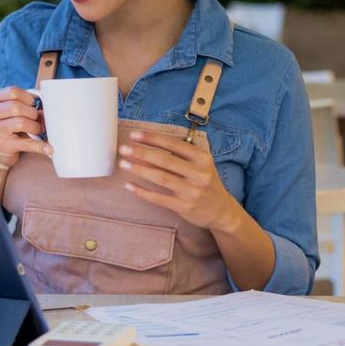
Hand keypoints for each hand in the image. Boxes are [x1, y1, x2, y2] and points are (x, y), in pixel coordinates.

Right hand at [0, 86, 52, 169]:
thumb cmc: (8, 122)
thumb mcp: (11, 109)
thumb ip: (25, 103)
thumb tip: (45, 110)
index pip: (13, 91)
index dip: (28, 97)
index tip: (33, 104)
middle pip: (16, 107)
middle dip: (32, 113)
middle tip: (36, 119)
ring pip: (21, 123)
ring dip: (35, 126)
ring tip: (38, 130)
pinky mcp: (3, 146)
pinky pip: (26, 143)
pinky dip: (40, 146)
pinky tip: (48, 149)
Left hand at [118, 131, 242, 232]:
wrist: (221, 211)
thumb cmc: (206, 182)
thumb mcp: (202, 164)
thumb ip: (183, 154)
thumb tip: (151, 143)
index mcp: (202, 158)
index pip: (173, 144)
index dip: (152, 139)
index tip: (134, 135)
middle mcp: (198, 173)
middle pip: (164, 160)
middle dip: (141, 153)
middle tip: (123, 149)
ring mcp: (191, 191)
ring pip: (160, 177)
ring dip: (139, 169)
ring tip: (123, 163)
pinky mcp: (184, 207)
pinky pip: (159, 198)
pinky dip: (142, 192)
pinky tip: (129, 186)